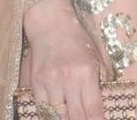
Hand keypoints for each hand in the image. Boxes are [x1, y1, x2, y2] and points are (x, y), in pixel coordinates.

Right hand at [22, 0, 111, 119]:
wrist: (51, 25)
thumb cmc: (77, 40)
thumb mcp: (95, 57)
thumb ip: (98, 82)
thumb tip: (100, 107)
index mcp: (86, 72)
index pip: (93, 109)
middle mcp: (68, 79)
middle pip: (76, 117)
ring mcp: (50, 83)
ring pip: (58, 117)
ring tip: (74, 118)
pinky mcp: (36, 85)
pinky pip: (42, 111)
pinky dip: (51, 117)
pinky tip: (58, 116)